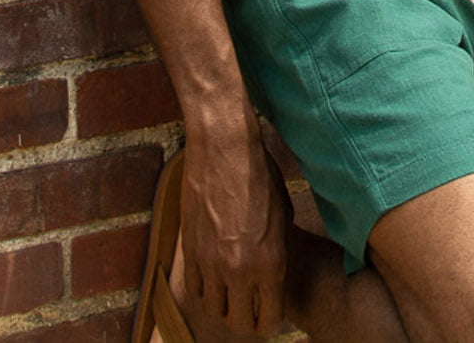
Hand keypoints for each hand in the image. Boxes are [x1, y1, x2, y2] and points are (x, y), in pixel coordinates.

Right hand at [180, 129, 289, 336]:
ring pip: (214, 310)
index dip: (270, 322)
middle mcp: (240, 270)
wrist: (224, 148)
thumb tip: (272, 268)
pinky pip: (194, 288)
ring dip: (223, 305)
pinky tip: (212, 275)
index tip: (269, 314)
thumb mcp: (283, 212)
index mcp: (271, 262)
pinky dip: (204, 288)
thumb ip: (278, 248)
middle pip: (240, 325)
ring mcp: (211, 263)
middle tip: (249, 308)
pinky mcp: (190, 251)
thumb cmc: (259, 174)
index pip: (270, 321)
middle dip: (247, 321)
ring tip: (230, 291)